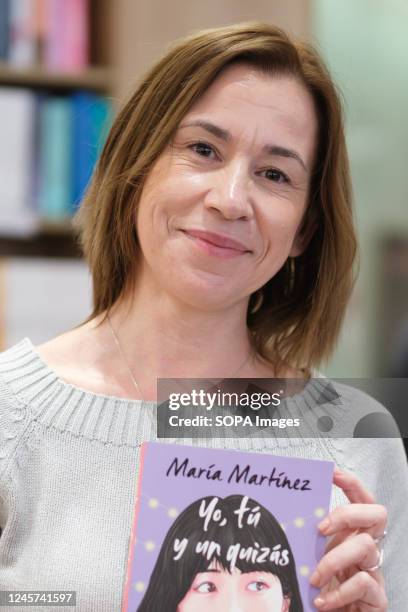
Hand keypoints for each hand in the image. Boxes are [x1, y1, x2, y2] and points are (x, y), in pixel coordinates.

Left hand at [310, 468, 387, 610]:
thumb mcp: (312, 560)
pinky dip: (339, 592)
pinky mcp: (376, 598)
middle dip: (348, 514)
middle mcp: (365, 550)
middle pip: (376, 514)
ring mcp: (373, 572)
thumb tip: (282, 516)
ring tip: (314, 578)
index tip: (332, 472)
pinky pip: (363, 582)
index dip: (351, 483)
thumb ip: (307, 541)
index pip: (361, 501)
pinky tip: (322, 601)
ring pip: (365, 546)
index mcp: (350, 536)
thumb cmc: (320, 591)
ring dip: (334, 559)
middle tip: (321, 528)